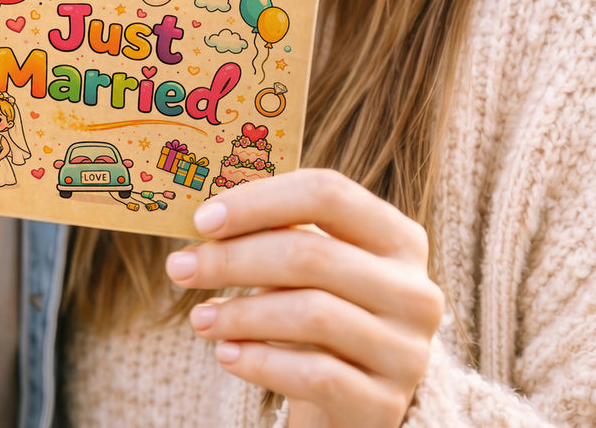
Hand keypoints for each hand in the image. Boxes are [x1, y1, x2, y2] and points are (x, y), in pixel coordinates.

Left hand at [166, 169, 442, 427]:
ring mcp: (406, 350)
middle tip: (181, 267)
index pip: (328, 193)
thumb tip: (206, 215)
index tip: (203, 218)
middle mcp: (414, 289)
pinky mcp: (385, 402)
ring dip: (241, 313)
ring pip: (312, 314)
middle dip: (235, 259)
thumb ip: (276, 233)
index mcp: (398, 236)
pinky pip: (315, 375)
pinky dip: (261, 362)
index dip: (259, 201)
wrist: (353, 399)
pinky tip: (226, 355)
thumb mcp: (312, 265)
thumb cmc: (320, 310)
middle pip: (312, 254)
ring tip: (199, 317)